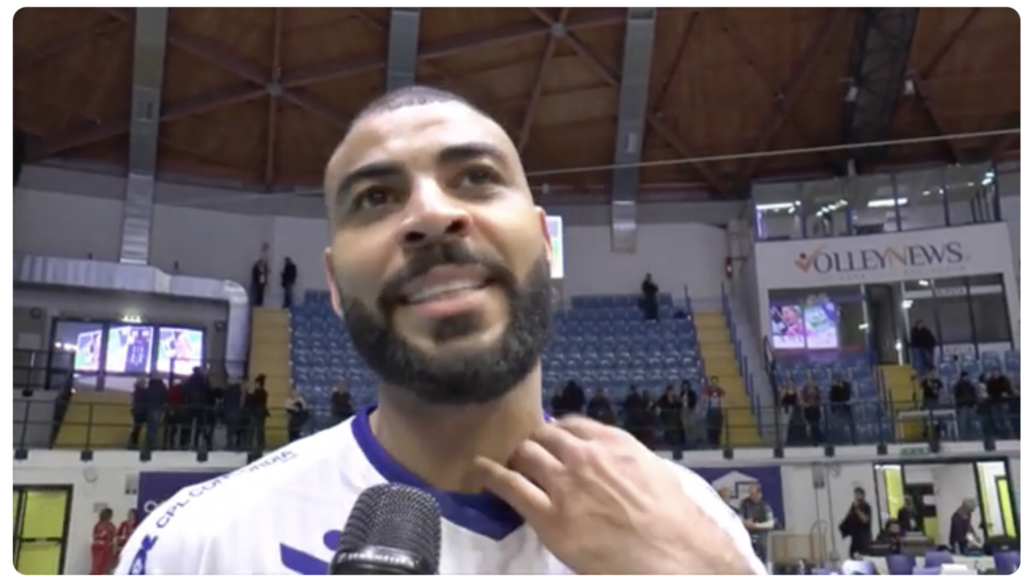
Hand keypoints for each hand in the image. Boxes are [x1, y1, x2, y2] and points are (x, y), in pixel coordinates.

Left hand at [474, 416, 755, 574]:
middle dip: (533, 442)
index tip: (550, 438)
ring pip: (524, 455)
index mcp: (613, 443)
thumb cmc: (673, 519)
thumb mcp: (654, 471)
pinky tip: (480, 470)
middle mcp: (584, 455)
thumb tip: (609, 462)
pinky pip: (510, 486)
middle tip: (526, 452)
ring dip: (514, 456)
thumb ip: (624, 460)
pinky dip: (491, 475)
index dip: (556, 431)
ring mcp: (563, 484)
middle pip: (542, 436)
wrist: (672, 555)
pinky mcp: (548, 516)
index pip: (571, 423)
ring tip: (504, 460)